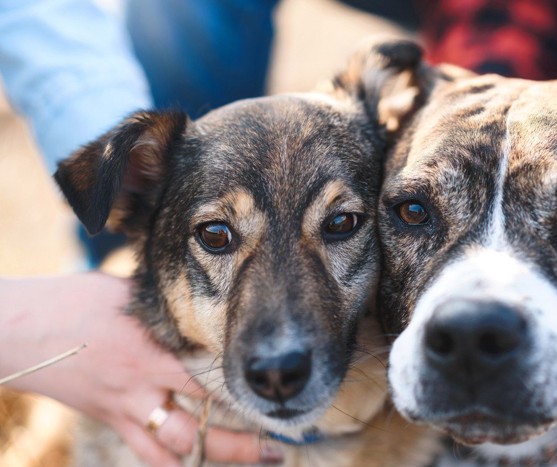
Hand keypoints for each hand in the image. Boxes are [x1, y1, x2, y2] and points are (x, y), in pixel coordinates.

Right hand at [0, 273, 282, 466]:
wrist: (23, 330)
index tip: (273, 394)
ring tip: (253, 461)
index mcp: (151, 352)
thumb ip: (166, 308)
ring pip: (175, 450)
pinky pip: (145, 453)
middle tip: (278, 447)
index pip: (208, 379)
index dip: (243, 390)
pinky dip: (171, 463)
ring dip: (215, 457)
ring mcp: (125, 410)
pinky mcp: (111, 420)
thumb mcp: (128, 294)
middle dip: (241, 442)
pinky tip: (193, 464)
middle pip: (199, 425)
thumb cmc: (76, 302)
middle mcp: (142, 387)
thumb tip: (199, 302)